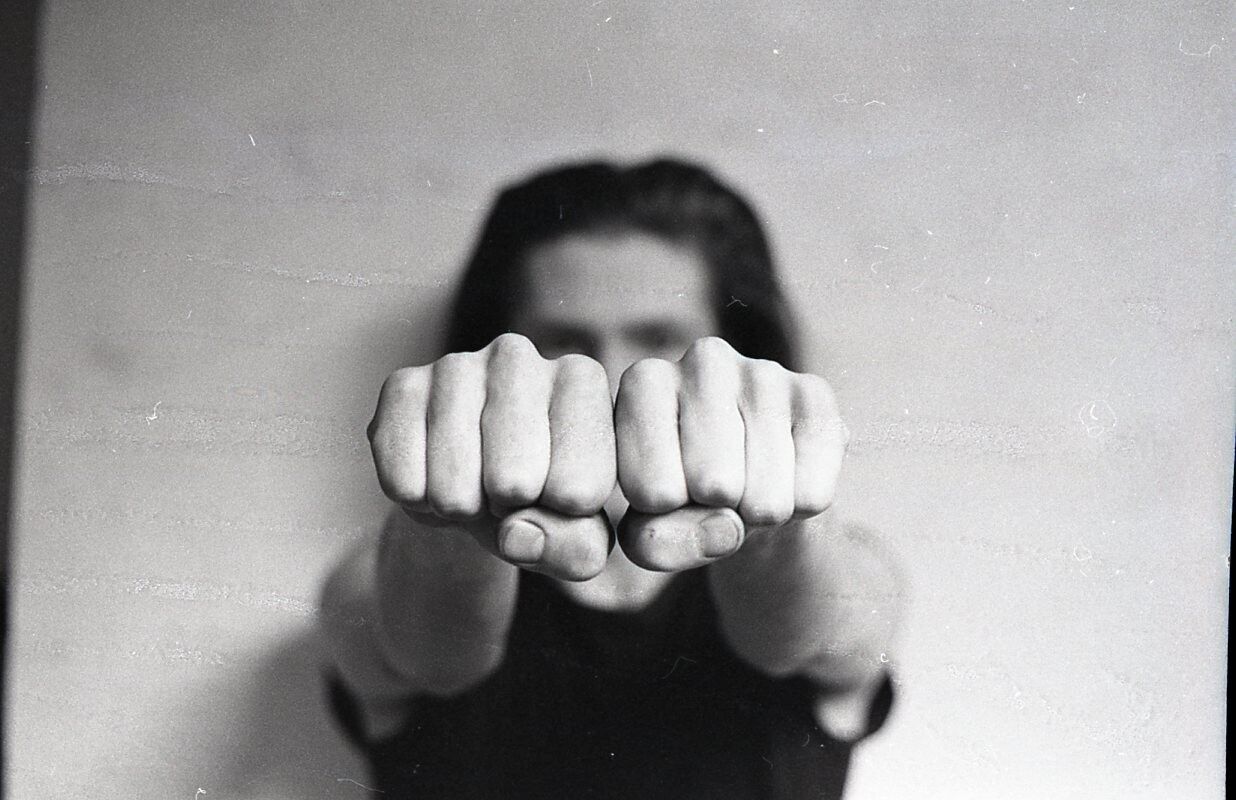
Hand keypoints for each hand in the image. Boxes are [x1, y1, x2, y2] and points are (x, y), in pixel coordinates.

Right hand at [367, 333, 615, 580]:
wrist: (474, 485)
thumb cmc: (541, 502)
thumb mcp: (577, 538)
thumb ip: (576, 549)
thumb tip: (518, 535)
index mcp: (581, 379)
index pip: (580, 487)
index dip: (562, 516)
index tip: (556, 494)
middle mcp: (518, 355)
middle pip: (514, 481)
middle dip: (507, 510)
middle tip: (506, 492)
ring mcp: (455, 364)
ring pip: (454, 485)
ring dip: (461, 508)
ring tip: (472, 484)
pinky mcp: (402, 386)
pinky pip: (404, 481)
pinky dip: (418, 500)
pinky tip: (434, 474)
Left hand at [615, 336, 848, 570]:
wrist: (748, 491)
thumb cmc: (683, 503)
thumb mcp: (650, 534)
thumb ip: (656, 543)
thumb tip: (726, 527)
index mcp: (644, 382)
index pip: (651, 489)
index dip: (665, 515)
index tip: (669, 492)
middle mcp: (704, 360)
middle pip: (713, 485)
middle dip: (717, 512)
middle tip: (717, 492)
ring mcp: (766, 372)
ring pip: (764, 496)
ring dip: (758, 515)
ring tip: (748, 486)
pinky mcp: (817, 395)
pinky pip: (811, 492)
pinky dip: (799, 508)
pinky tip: (785, 477)